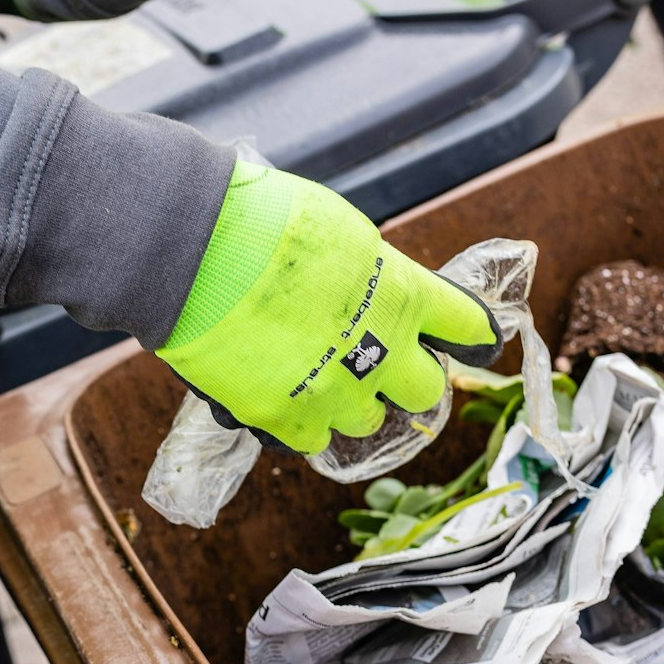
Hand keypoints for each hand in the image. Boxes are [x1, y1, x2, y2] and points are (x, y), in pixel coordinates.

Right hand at [156, 163, 499, 455]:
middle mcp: (379, 353)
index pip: (467, 329)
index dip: (472, 337)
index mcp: (403, 296)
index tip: (473, 343)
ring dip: (347, 400)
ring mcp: (332, 392)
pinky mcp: (282, 418)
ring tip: (312, 372)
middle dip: (404, 377)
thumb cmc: (263, 222)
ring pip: (365, 421)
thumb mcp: (343, 234)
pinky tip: (278, 392)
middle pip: (424, 391)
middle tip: (378, 361)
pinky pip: (310, 441)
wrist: (191, 249)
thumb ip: (376, 277)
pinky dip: (299, 421)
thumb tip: (379, 298)